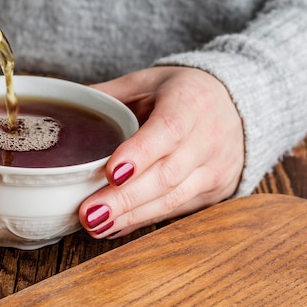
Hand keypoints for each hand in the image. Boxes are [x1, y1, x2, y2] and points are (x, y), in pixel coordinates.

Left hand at [78, 66, 244, 238]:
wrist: (240, 106)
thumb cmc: (184, 92)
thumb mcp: (149, 80)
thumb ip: (110, 93)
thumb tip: (65, 104)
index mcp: (190, 103)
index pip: (167, 131)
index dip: (140, 154)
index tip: (110, 173)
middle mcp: (208, 139)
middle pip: (166, 175)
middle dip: (125, 198)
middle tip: (88, 213)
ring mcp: (215, 170)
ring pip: (172, 199)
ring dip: (131, 216)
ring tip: (95, 225)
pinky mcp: (214, 192)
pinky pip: (177, 210)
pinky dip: (143, 220)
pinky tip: (114, 226)